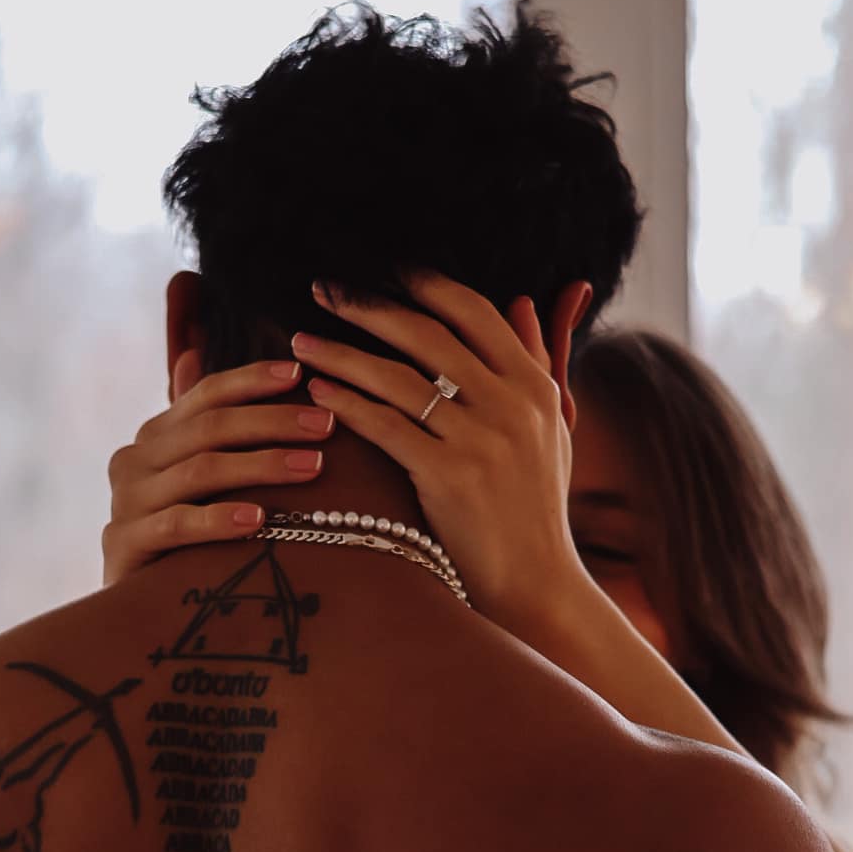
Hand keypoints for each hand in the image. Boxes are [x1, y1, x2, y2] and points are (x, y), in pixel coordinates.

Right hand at [101, 352, 335, 584]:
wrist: (140, 613)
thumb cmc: (184, 544)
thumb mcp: (198, 481)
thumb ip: (200, 423)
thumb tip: (193, 353)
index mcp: (155, 437)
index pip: (207, 394)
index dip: (253, 380)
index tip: (302, 374)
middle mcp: (135, 460)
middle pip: (210, 427)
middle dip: (274, 421)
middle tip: (327, 425)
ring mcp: (126, 502)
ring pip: (202, 470)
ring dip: (262, 465)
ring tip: (314, 467)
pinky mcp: (123, 545)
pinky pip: (178, 525)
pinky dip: (220, 519)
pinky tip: (259, 520)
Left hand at [296, 272, 588, 623]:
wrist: (537, 583)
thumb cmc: (537, 506)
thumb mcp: (552, 427)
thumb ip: (541, 360)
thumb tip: (528, 299)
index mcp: (533, 385)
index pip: (473, 312)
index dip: (423, 283)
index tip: (379, 268)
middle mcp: (510, 404)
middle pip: (428, 334)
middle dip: (368, 306)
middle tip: (323, 288)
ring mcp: (481, 441)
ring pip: (399, 378)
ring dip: (343, 353)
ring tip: (300, 340)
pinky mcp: (449, 477)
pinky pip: (386, 426)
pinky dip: (347, 403)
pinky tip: (317, 391)